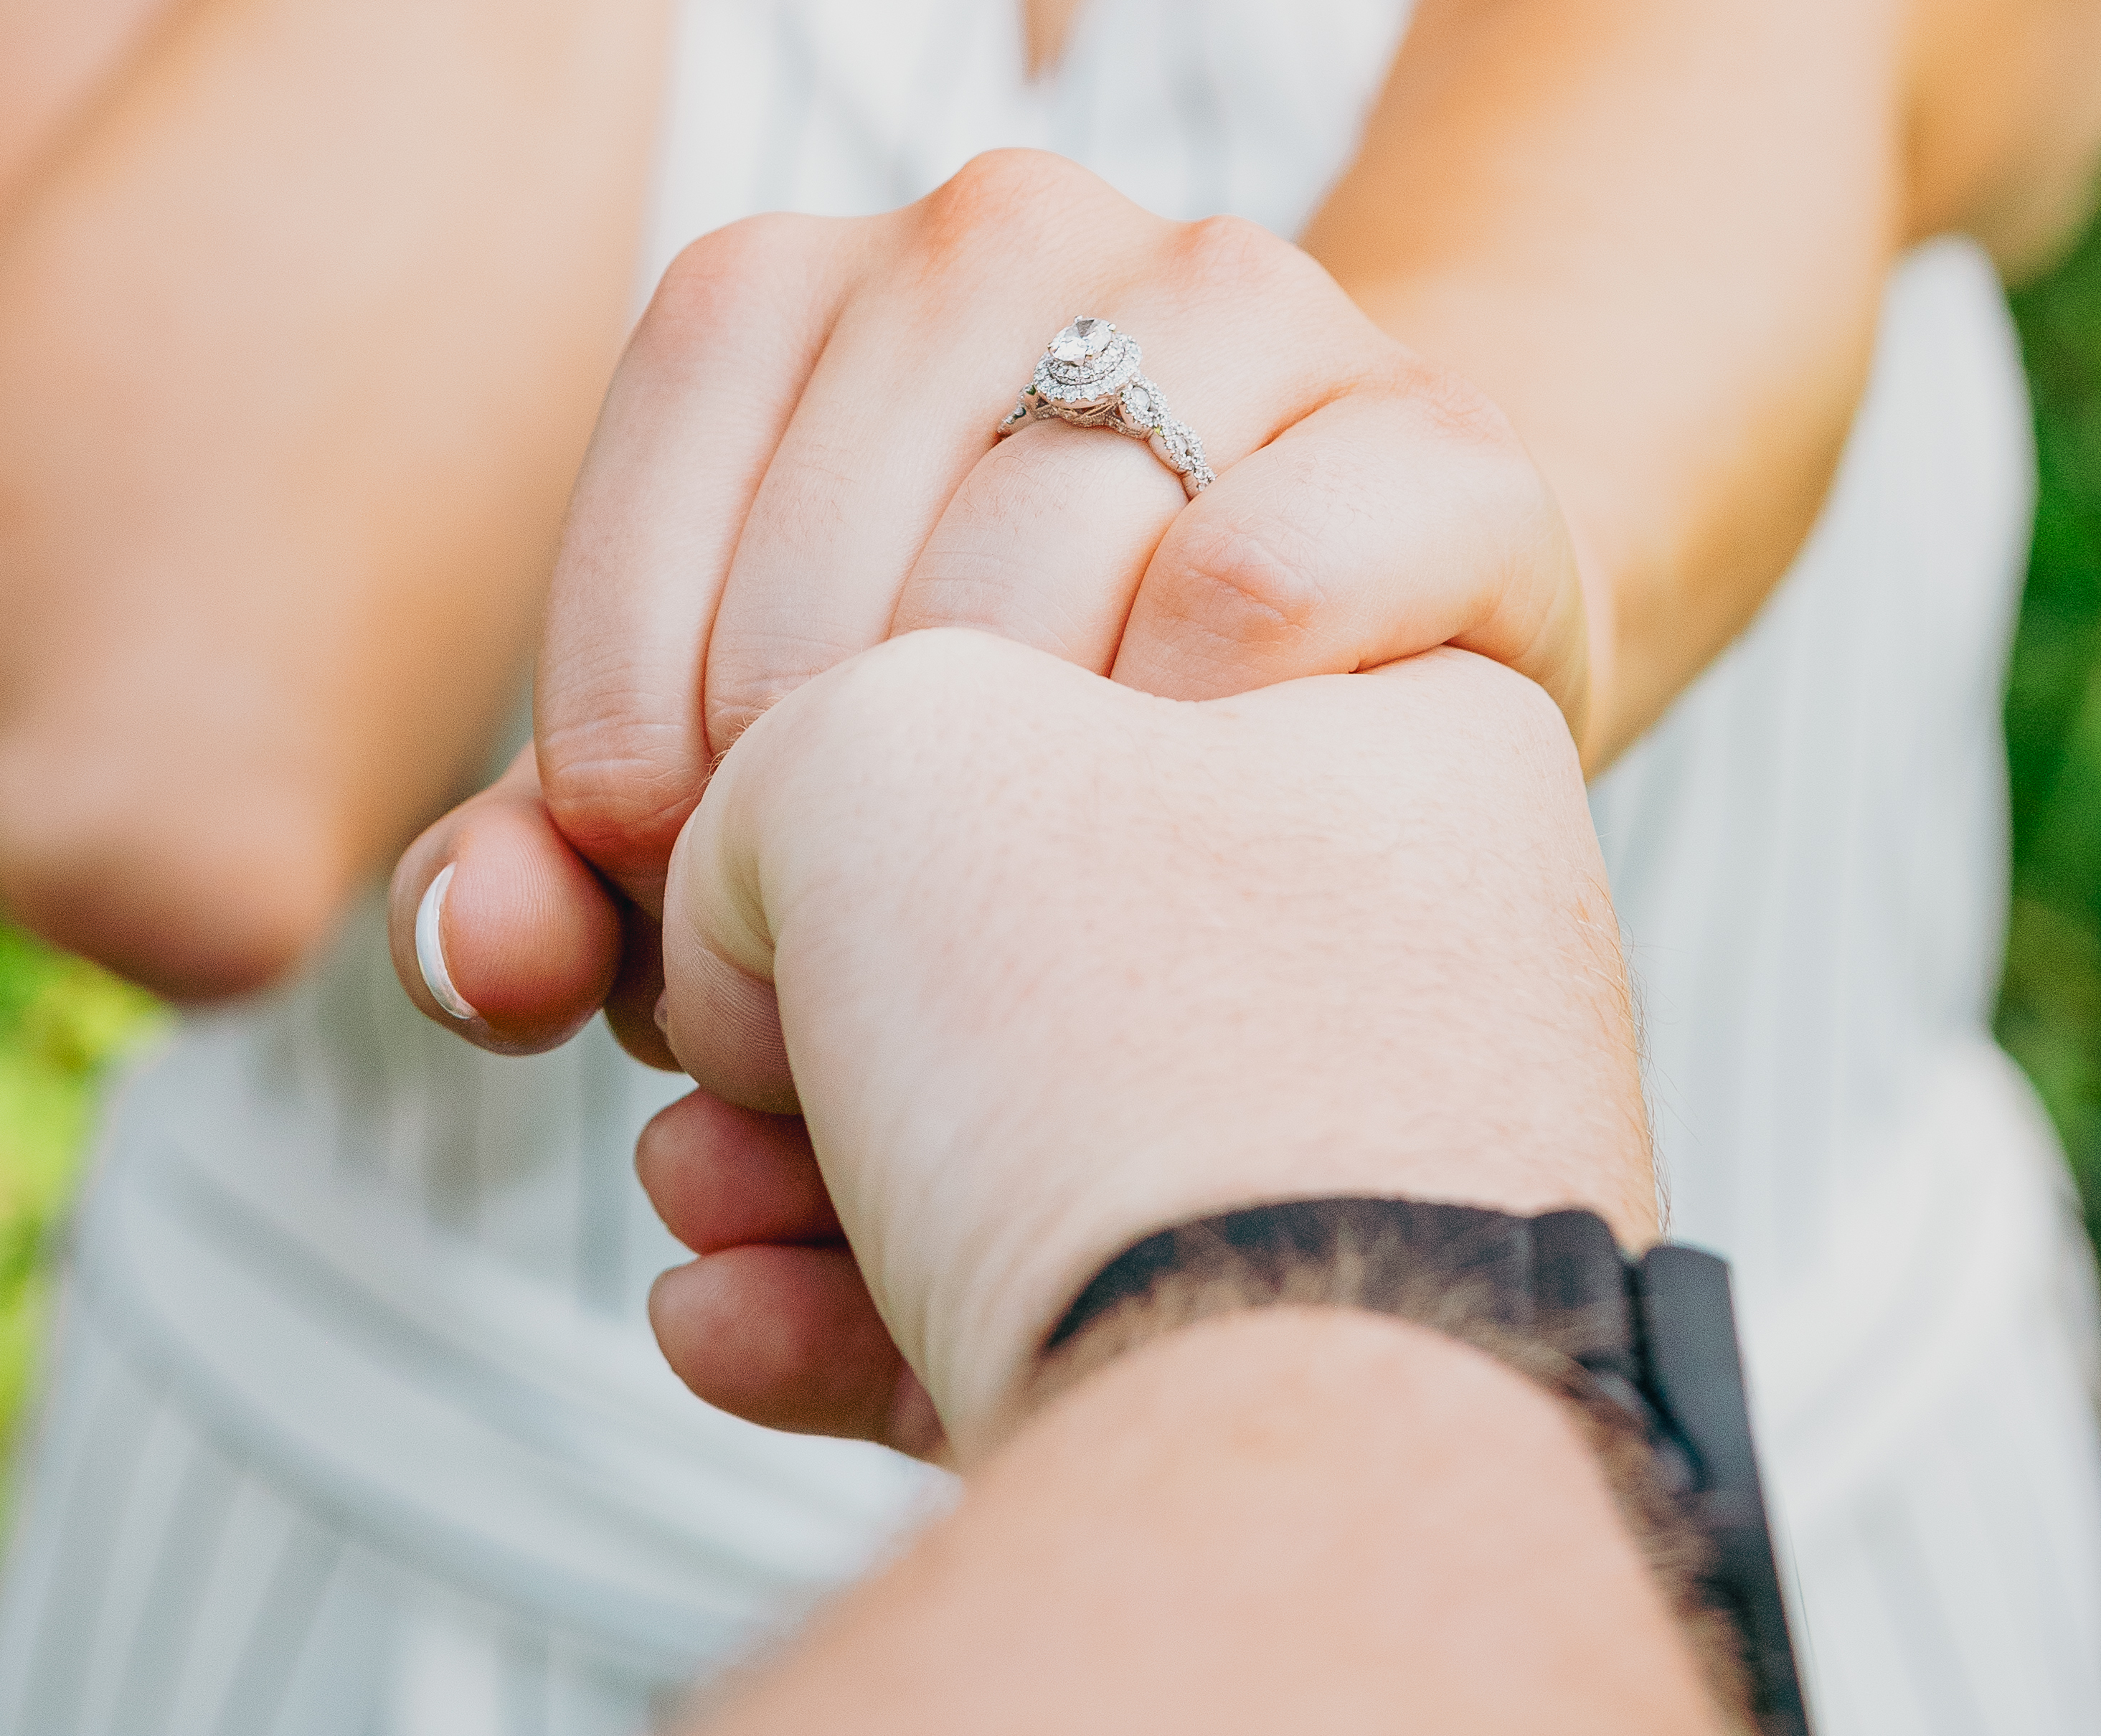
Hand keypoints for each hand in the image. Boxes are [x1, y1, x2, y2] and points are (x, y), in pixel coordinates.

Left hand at [537, 149, 1592, 914]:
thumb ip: (550, 882)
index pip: (654, 502)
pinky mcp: (1433, 428)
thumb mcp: (738, 794)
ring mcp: (1237, 295)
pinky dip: (1191, 730)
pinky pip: (1265, 573)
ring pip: (1039, 553)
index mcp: (797, 277)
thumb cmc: (971, 746)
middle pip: (833, 554)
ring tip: (990, 932)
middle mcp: (1003, 229)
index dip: (630, 740)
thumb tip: (475, 956)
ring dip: (993, 796)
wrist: (1335, 666)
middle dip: (807, 810)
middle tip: (840, 971)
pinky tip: (1173, 837)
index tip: (678, 899)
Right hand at [637, 628, 1654, 1456]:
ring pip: (1014, 1123)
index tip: (766, 810)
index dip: (868, 729)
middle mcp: (1411, 939)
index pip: (1075, 652)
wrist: (1282, 1448)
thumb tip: (754, 914)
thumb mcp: (882, 740)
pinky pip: (1041, 1296)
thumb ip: (789, 756)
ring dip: (802, 1157)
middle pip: (1028, 914)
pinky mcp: (1290, 1370)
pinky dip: (862, 1306)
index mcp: (1397, 716)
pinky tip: (725, 1318)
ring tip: (690, 1197)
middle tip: (702, 1033)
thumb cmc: (1125, 1030)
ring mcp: (1362, 1164)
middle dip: (805, 993)